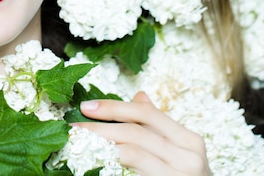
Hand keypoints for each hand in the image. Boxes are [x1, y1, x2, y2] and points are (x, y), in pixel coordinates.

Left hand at [76, 91, 211, 174]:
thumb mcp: (179, 151)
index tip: (87, 107)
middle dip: (100, 126)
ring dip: (101, 145)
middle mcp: (188, 156)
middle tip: (74, 126)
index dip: (114, 107)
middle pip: (135, 131)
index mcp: (189, 140)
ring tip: (81, 143)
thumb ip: (158, 126)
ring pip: (131, 152)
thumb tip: (139, 95)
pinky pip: (133, 172)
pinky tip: (97, 162)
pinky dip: (112, 164)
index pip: (146, 113)